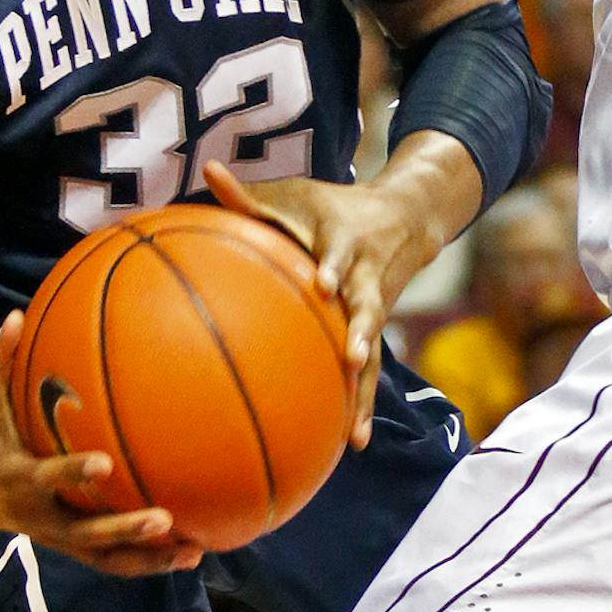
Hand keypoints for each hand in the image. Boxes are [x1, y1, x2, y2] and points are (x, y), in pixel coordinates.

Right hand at [0, 312, 200, 575]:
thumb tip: (14, 316)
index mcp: (17, 478)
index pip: (45, 479)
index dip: (72, 474)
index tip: (106, 464)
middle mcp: (39, 516)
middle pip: (84, 532)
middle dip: (122, 528)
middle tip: (164, 519)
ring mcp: (57, 536)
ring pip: (103, 556)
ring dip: (146, 558)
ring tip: (194, 551)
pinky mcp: (72, 545)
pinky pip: (112, 558)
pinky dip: (149, 559)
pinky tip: (194, 550)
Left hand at [203, 162, 443, 449]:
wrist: (406, 218)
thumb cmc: (332, 206)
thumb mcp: (296, 194)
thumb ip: (249, 193)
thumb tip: (206, 169)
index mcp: (346, 241)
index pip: (342, 254)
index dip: (335, 267)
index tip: (325, 282)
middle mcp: (367, 277)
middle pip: (369, 305)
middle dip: (363, 330)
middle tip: (355, 354)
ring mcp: (376, 307)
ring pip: (375, 349)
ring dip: (366, 386)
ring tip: (357, 426)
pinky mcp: (377, 330)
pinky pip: (371, 372)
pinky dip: (363, 405)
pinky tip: (354, 441)